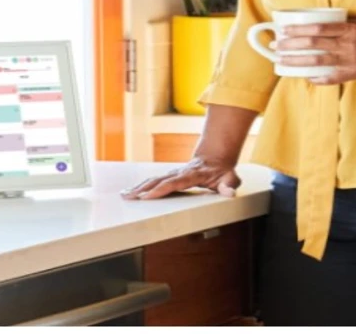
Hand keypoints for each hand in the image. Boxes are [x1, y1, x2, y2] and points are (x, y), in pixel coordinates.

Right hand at [120, 156, 240, 199]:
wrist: (215, 157)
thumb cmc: (222, 171)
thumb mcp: (230, 178)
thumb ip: (229, 185)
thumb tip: (229, 192)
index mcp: (192, 175)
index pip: (174, 183)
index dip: (161, 189)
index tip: (147, 196)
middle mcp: (180, 172)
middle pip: (159, 180)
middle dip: (143, 188)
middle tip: (129, 197)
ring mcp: (173, 172)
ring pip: (154, 179)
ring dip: (139, 187)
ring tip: (125, 194)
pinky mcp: (169, 175)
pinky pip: (154, 180)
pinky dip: (141, 185)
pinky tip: (131, 191)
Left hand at [276, 19, 355, 84]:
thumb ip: (338, 24)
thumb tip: (312, 23)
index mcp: (348, 29)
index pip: (318, 28)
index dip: (298, 30)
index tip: (283, 31)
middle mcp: (348, 44)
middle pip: (314, 44)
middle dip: (292, 45)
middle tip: (276, 46)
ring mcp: (350, 61)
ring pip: (318, 61)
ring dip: (297, 61)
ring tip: (282, 60)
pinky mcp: (352, 74)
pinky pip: (330, 77)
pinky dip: (317, 78)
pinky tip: (305, 77)